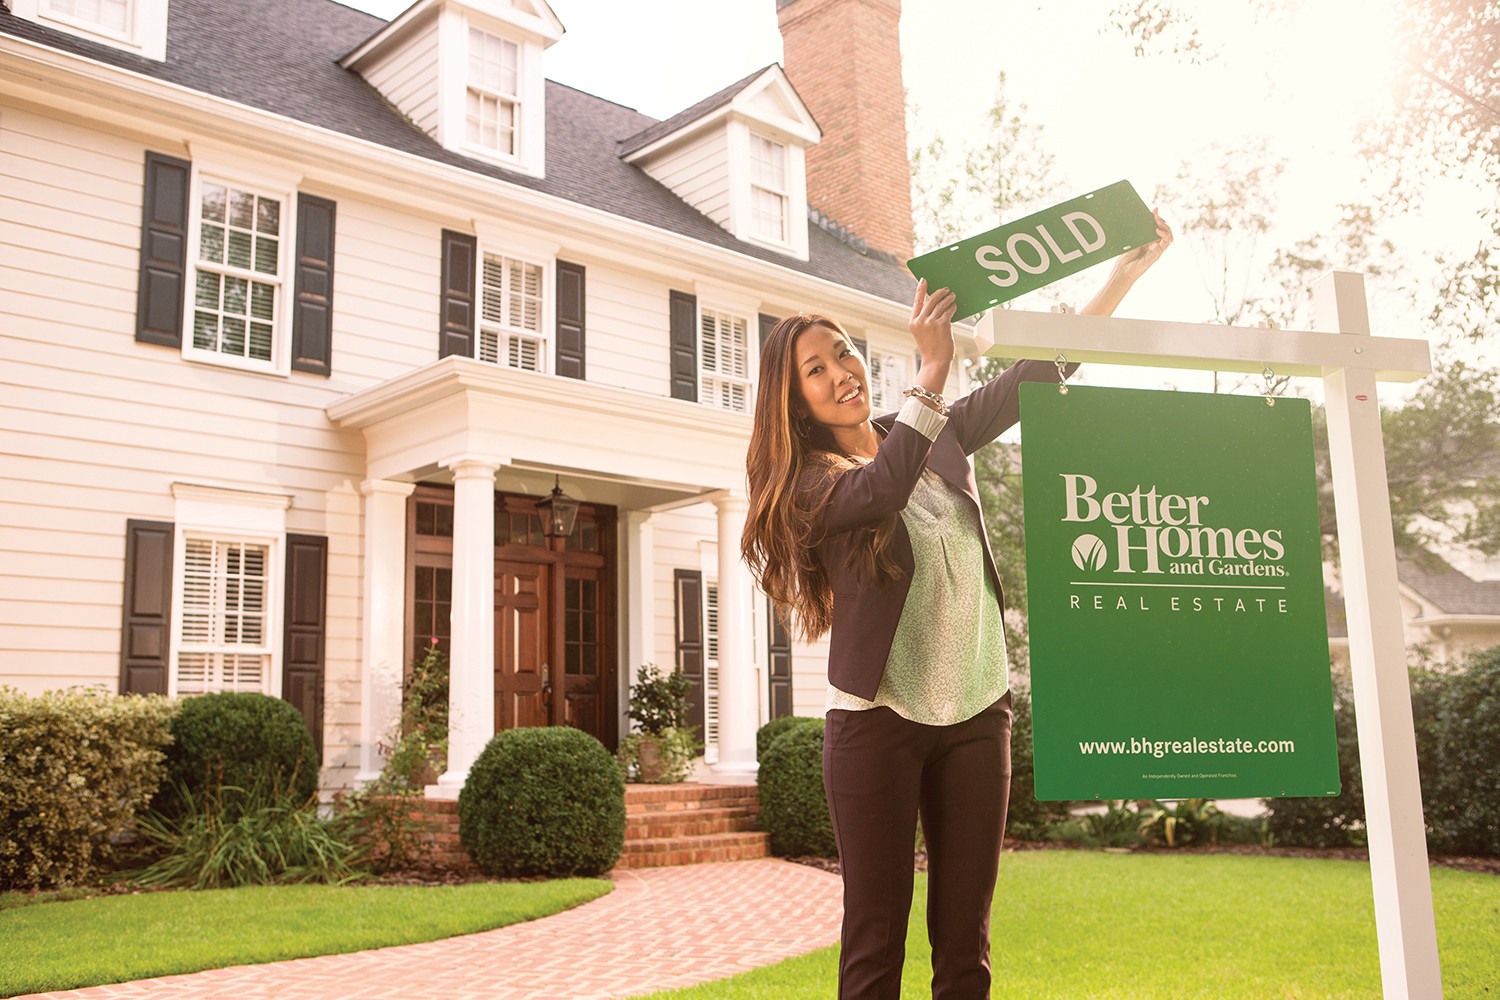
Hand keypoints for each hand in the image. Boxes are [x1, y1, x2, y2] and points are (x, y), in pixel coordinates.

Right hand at [908, 279, 956, 397]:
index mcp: (913, 322)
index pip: (917, 301)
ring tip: (952, 296)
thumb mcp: (922, 332)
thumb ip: (925, 318)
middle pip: (931, 300)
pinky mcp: (943, 325)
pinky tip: (955, 306)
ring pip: (941, 304)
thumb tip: (936, 302)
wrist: (935, 362)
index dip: (921, 289)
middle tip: (946, 289)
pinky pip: (949, 311)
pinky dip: (952, 307)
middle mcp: (920, 321)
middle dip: (939, 292)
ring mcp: (931, 323)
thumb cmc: (931, 347)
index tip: (924, 280)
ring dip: (948, 298)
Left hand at [1110, 208, 1173, 283]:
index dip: (1157, 218)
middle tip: (1155, 215)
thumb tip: (1147, 216)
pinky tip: (1157, 230)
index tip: (1155, 209)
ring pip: (1169, 235)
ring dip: (1165, 226)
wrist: (1123, 269)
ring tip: (1158, 221)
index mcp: (1148, 241)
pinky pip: (1168, 241)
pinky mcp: (1158, 253)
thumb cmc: (1125, 256)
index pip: (1157, 227)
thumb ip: (1140, 228)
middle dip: (1161, 220)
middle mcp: (1154, 245)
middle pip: (1164, 229)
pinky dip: (1166, 234)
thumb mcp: (1133, 238)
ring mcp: (1157, 248)